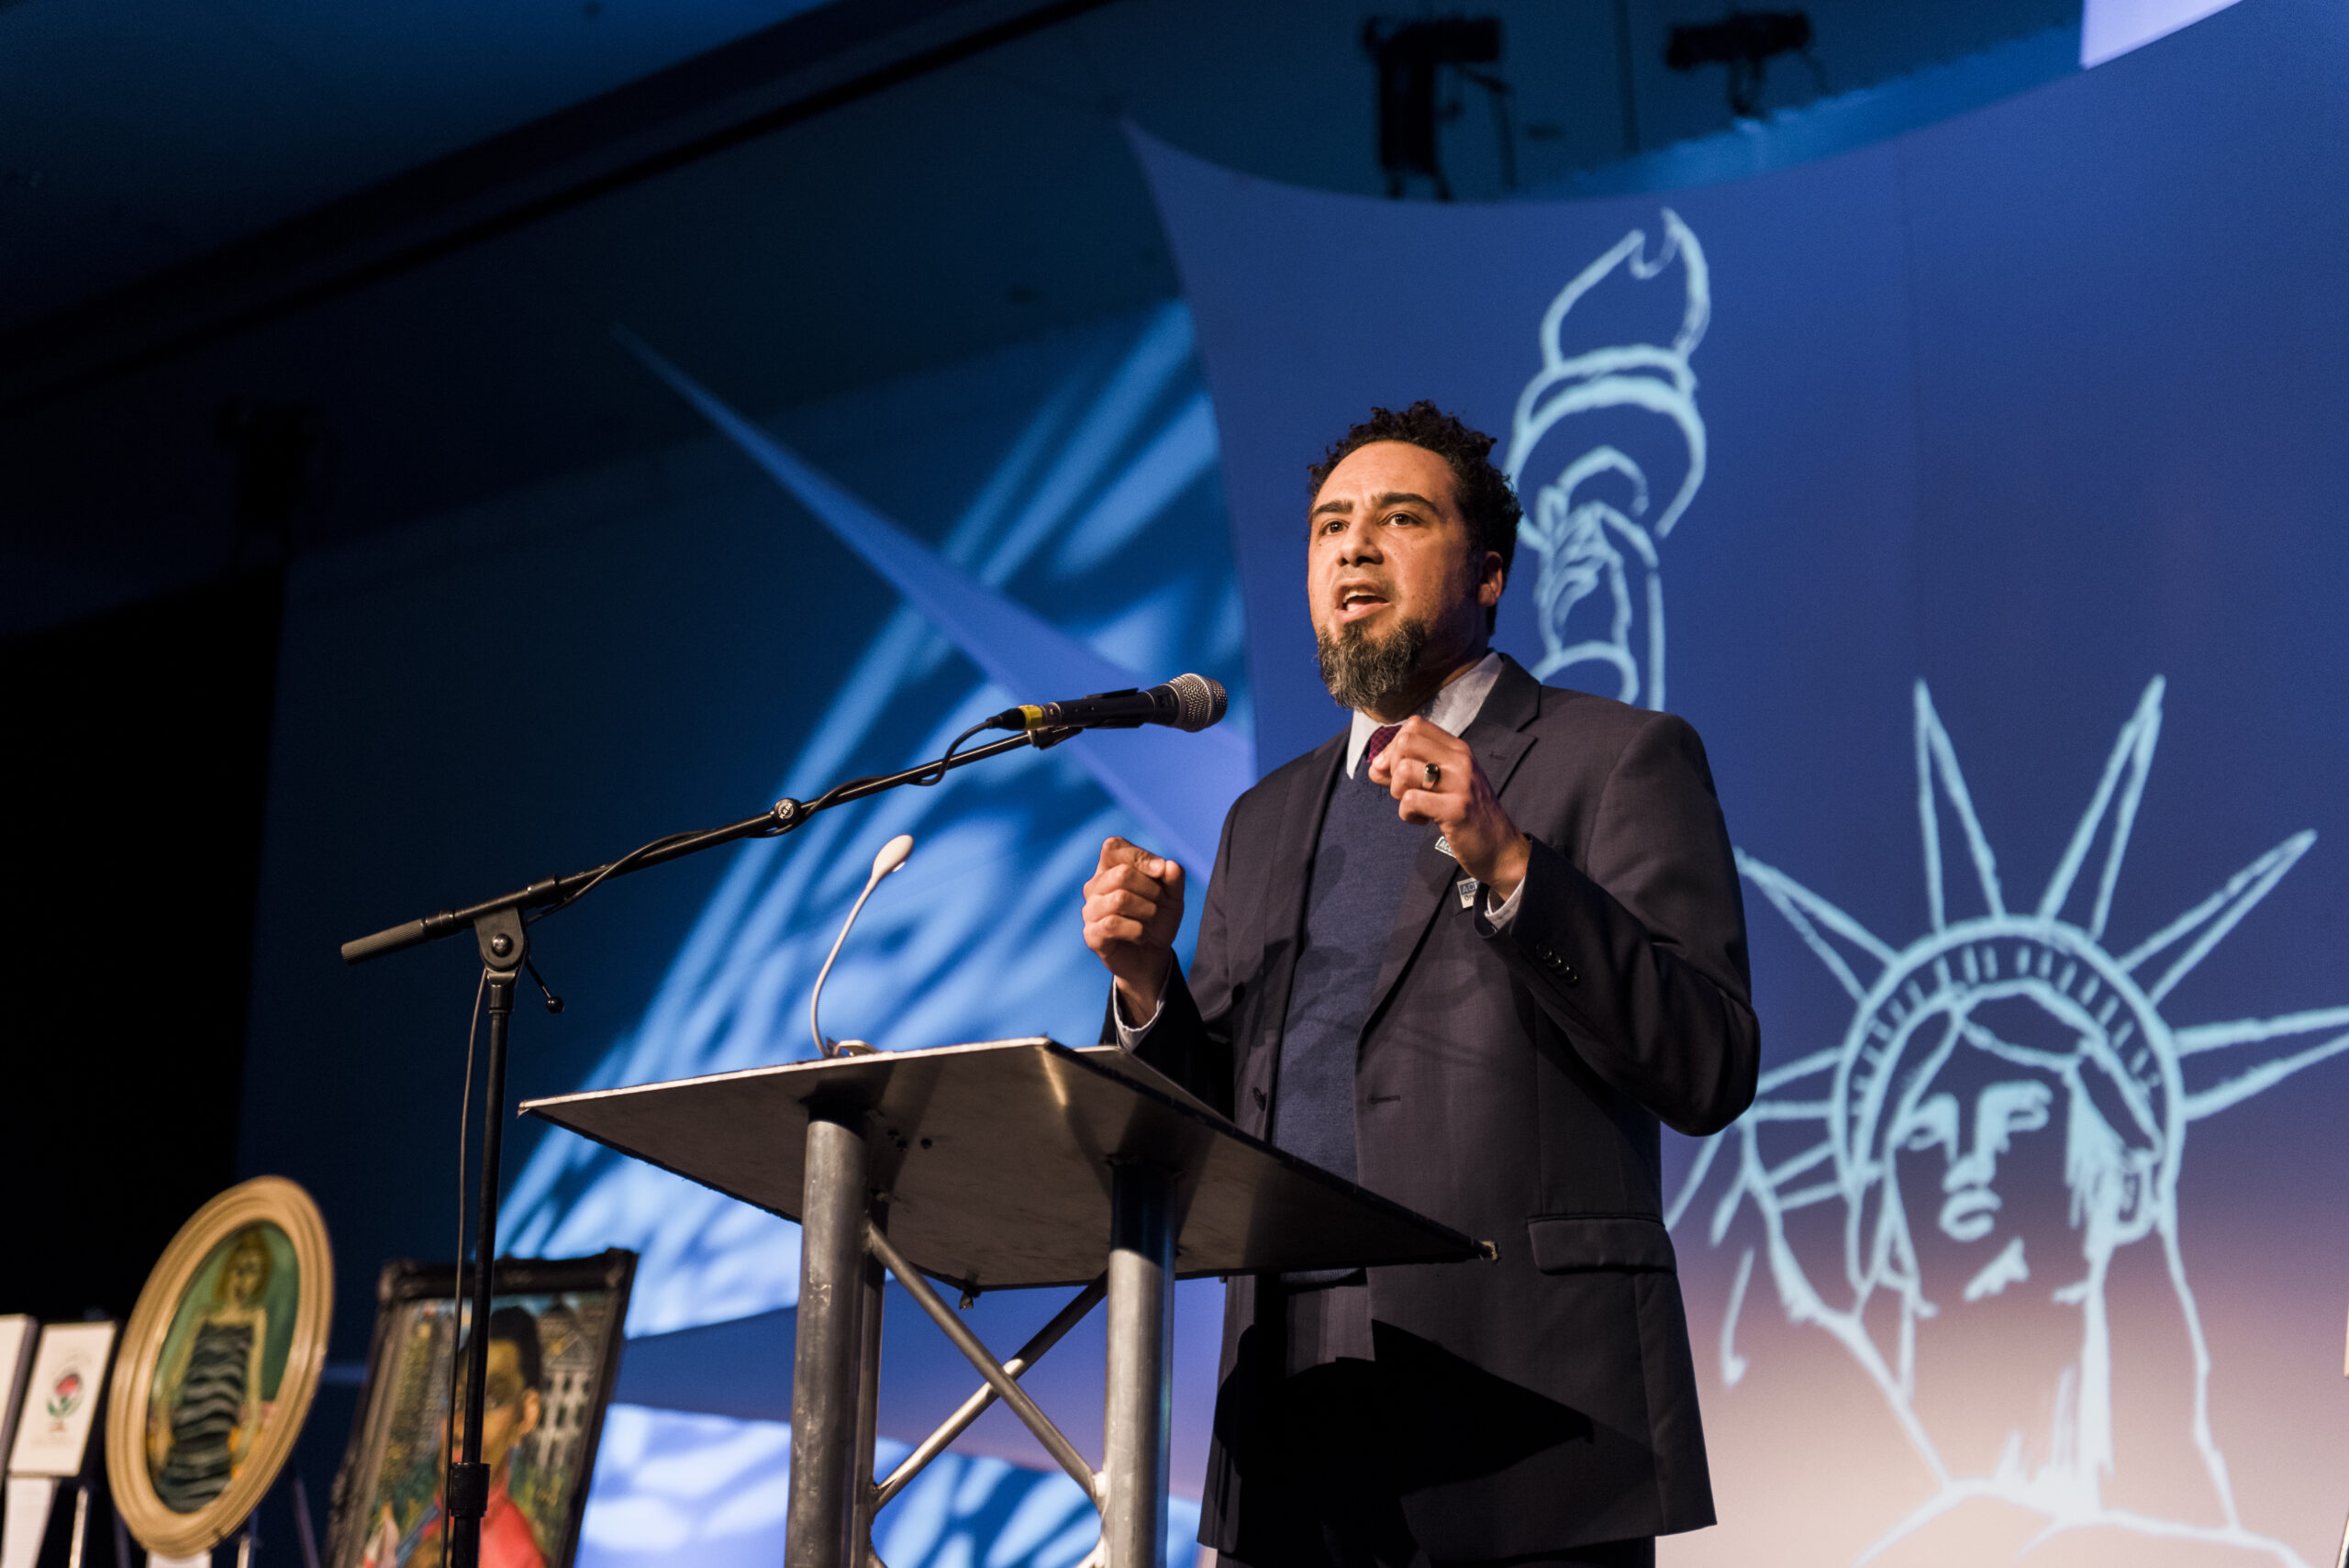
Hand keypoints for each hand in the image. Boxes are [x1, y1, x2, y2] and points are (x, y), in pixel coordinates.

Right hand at [1082, 837, 1184, 1019]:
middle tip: (1159, 903)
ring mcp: (1090, 910)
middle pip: (1122, 873)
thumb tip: (1170, 865)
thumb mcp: (1173, 896)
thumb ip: (1174, 879)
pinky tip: (1140, 935)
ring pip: (1119, 899)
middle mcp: (1095, 886)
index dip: (1139, 856)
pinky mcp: (1091, 934)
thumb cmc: (1158, 918)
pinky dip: (1137, 930)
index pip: (1113, 846)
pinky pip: (1113, 924)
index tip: (1161, 871)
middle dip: (1151, 889)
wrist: (1152, 956)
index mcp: (1109, 867)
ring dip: (1147, 910)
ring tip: (1151, 919)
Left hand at [1367, 717, 1528, 899]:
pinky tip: (1423, 821)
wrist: (1500, 849)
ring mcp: (1461, 783)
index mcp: (1458, 749)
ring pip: (1404, 769)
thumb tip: (1374, 766)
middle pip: (1405, 742)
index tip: (1397, 771)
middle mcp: (1461, 760)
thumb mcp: (1443, 784)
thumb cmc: (1466, 815)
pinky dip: (1407, 814)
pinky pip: (1410, 800)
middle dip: (1392, 767)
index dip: (1395, 746)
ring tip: (1414, 805)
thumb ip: (1409, 771)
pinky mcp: (1456, 809)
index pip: (1415, 725)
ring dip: (1398, 792)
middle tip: (1404, 789)